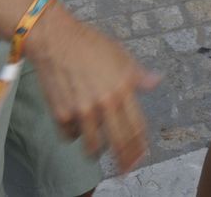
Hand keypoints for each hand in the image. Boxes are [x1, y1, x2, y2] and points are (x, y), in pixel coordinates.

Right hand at [26, 8, 160, 170]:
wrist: (55, 39)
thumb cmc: (88, 43)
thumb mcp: (120, 54)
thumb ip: (138, 73)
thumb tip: (156, 81)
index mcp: (122, 88)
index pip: (137, 127)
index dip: (140, 147)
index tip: (140, 158)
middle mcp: (104, 102)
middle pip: (119, 143)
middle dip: (124, 162)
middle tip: (124, 171)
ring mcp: (82, 110)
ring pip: (93, 147)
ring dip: (96, 151)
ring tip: (95, 150)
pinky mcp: (61, 114)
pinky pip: (70, 136)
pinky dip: (73, 135)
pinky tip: (74, 127)